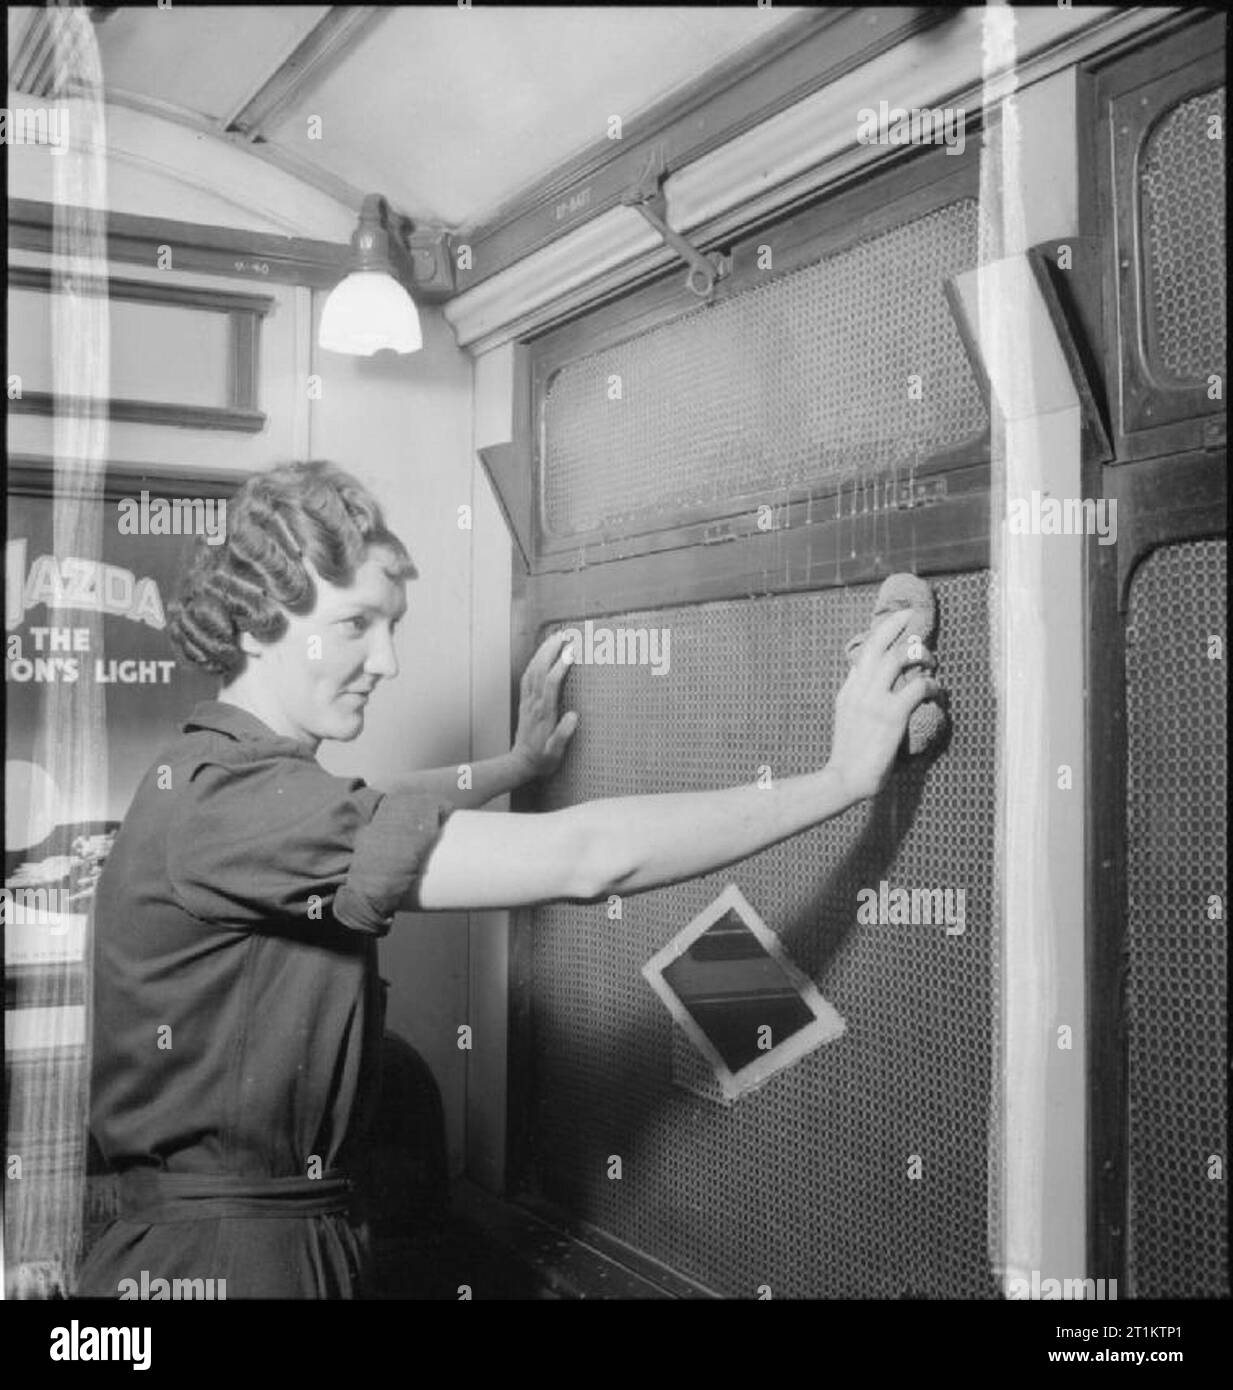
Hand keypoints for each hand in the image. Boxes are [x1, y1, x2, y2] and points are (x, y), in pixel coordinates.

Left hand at [511, 631, 578, 780]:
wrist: (521, 764)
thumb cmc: (543, 759)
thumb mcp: (556, 752)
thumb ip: (564, 734)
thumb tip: (574, 716)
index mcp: (544, 712)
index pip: (552, 683)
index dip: (561, 665)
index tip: (572, 650)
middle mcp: (534, 703)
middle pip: (540, 669)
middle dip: (551, 649)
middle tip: (564, 634)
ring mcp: (527, 701)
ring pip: (532, 670)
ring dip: (542, 651)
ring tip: (555, 638)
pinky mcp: (524, 702)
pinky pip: (527, 677)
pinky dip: (534, 662)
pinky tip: (540, 655)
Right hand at [824, 610, 941, 803]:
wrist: (844, 778)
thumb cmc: (850, 754)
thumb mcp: (847, 719)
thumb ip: (858, 699)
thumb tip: (873, 685)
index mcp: (848, 691)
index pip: (864, 653)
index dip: (881, 634)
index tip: (896, 624)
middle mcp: (859, 689)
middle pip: (878, 644)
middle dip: (896, 623)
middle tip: (912, 615)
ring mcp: (874, 700)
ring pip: (899, 657)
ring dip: (920, 654)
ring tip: (931, 661)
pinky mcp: (892, 714)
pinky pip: (918, 686)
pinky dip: (932, 685)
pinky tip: (936, 691)